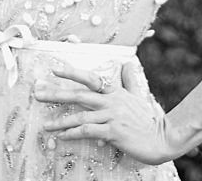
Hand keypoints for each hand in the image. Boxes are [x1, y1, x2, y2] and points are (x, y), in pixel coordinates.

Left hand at [34, 62, 178, 164]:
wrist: (163, 138)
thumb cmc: (149, 119)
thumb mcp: (139, 96)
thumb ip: (130, 80)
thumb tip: (127, 63)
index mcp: (116, 92)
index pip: (91, 78)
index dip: (72, 73)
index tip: (54, 70)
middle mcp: (112, 102)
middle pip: (79, 95)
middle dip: (56, 94)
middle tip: (38, 94)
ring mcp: (112, 117)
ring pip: (81, 116)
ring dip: (60, 121)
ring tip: (45, 125)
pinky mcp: (113, 133)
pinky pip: (88, 131)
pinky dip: (73, 134)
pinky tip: (62, 137)